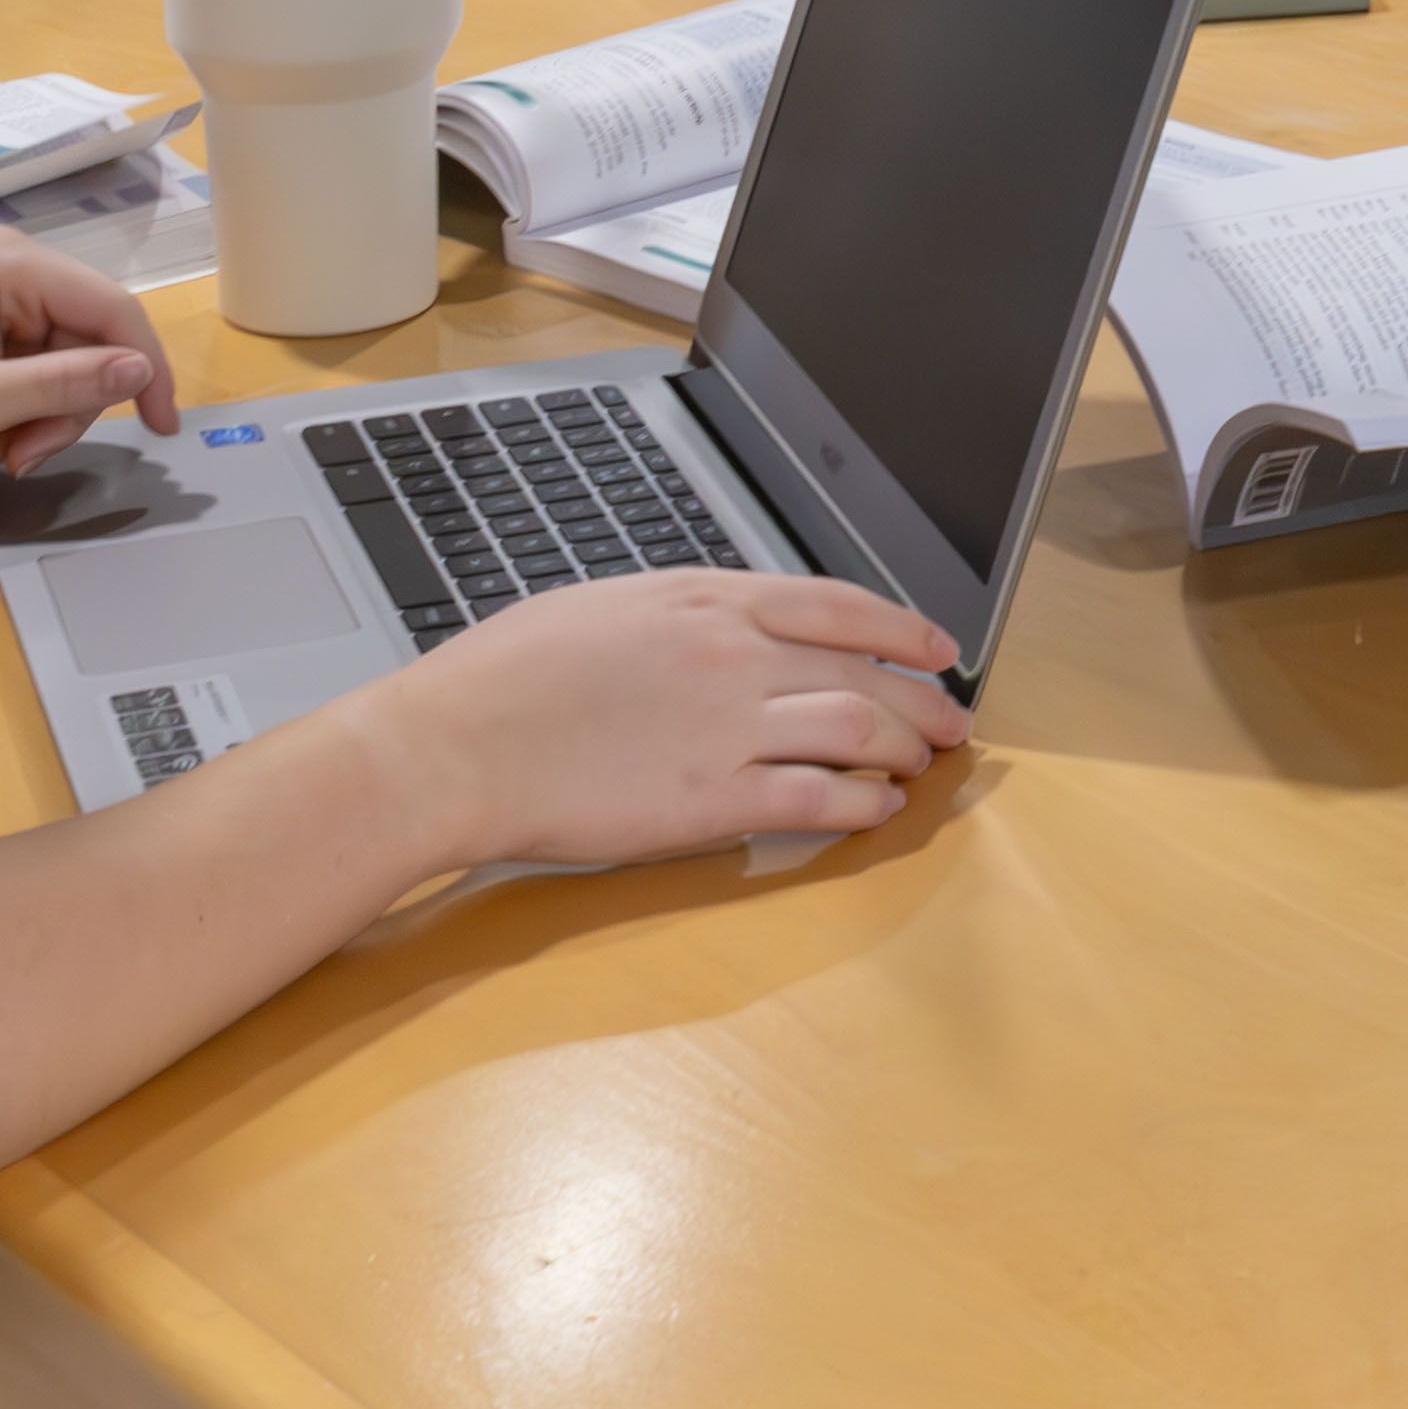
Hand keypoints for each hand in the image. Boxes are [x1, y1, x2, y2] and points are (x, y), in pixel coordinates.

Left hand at [0, 228, 178, 480]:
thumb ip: (61, 385)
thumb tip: (141, 370)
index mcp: (7, 265)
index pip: (111, 308)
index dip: (146, 367)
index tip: (162, 426)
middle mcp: (14, 268)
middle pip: (98, 340)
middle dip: (73, 406)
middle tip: (25, 456)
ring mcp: (7, 300)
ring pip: (81, 365)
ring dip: (53, 419)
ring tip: (6, 453)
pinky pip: (52, 374)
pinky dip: (36, 416)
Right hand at [363, 569, 969, 869]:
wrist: (457, 745)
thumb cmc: (508, 678)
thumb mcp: (610, 605)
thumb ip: (687, 613)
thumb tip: (732, 625)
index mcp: (707, 598)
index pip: (842, 605)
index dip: (905, 629)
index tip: (939, 646)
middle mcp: (735, 656)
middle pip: (866, 673)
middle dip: (923, 700)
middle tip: (951, 722)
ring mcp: (729, 728)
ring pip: (858, 732)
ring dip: (904, 752)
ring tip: (920, 767)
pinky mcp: (713, 800)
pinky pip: (818, 799)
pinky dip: (862, 805)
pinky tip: (876, 810)